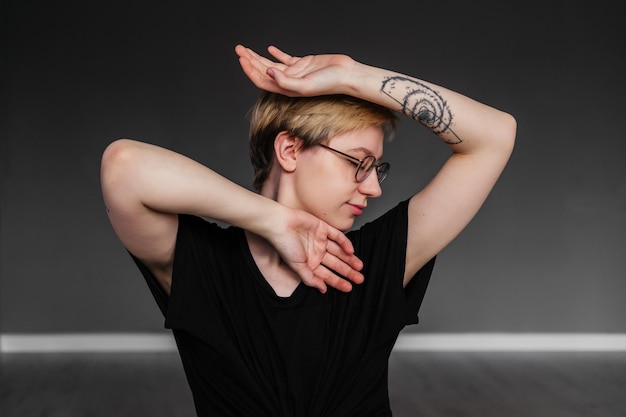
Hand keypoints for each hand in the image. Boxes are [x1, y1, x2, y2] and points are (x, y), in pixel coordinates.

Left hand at [235, 44, 355, 96]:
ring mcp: (295, 72)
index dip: (250, 70)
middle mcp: (288, 81)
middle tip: (239, 49)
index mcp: (287, 89)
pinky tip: (270, 49)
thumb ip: (285, 82)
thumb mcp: (305, 85)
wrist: (346, 75)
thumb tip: (268, 73)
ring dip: (258, 57)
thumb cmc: (329, 84)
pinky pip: (286, 59)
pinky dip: (276, 54)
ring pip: (271, 65)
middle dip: (250, 60)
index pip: (262, 81)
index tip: (243, 59)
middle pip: (263, 72)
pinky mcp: (303, 64)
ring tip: (247, 49)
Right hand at [267, 206, 363, 292]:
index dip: (338, 282)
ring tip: (359, 267)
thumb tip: (323, 290)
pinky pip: (337, 236)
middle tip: (360, 279)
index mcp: (310, 263)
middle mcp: (316, 253)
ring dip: (349, 259)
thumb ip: (310, 278)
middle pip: (336, 264)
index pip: (327, 275)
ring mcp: (320, 240)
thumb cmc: (284, 245)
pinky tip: (350, 251)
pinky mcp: (322, 228)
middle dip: (348, 272)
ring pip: (339, 252)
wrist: (279, 224)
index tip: (349, 288)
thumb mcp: (297, 267)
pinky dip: (344, 243)